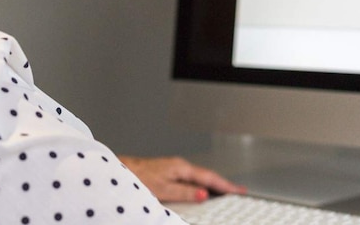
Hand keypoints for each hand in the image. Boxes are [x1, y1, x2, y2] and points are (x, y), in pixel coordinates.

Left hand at [119, 155, 246, 202]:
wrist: (120, 171)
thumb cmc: (138, 178)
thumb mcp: (163, 189)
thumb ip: (185, 192)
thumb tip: (204, 195)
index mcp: (181, 168)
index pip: (209, 177)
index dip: (225, 185)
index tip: (238, 190)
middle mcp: (179, 166)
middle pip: (207, 175)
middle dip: (223, 183)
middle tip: (237, 191)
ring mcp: (174, 168)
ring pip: (199, 176)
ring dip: (213, 184)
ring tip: (225, 191)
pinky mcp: (168, 173)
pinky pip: (191, 178)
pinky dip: (201, 184)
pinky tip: (202, 190)